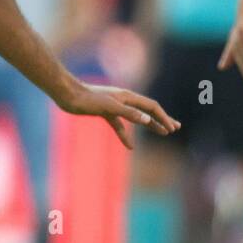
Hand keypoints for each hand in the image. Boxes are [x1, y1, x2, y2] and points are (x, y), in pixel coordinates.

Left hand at [56, 81, 179, 149]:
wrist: (67, 95)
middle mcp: (123, 100)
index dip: (163, 118)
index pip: (151, 107)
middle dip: (162, 120)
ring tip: (162, 133)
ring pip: (136, 118)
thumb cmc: (87, 99)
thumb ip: (128, 113)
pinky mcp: (104, 113)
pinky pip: (119, 125)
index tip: (172, 129)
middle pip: (147, 111)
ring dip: (149, 126)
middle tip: (175, 129)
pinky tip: (131, 147)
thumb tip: (147, 120)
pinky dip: (125, 135)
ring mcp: (114, 107)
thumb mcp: (108, 106)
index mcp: (127, 97)